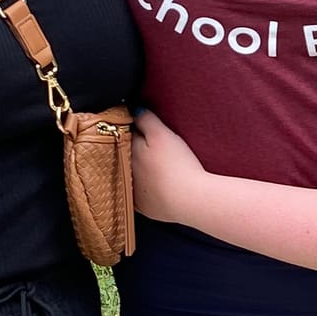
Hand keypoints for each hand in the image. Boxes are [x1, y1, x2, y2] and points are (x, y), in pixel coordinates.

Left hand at [132, 106, 208, 224]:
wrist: (191, 199)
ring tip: (154, 166)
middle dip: (133, 149)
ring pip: (131, 175)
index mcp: (129, 152)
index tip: (142, 128)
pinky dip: (143, 189)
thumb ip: (146, 119)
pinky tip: (154, 185)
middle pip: (126, 155)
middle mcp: (126, 172)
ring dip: (137, 170)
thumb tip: (132, 109)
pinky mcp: (143, 206)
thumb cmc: (178, 164)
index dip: (134, 130)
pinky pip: (139, 194)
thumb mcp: (162, 134)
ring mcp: (133, 191)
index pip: (125, 135)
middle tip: (150, 146)